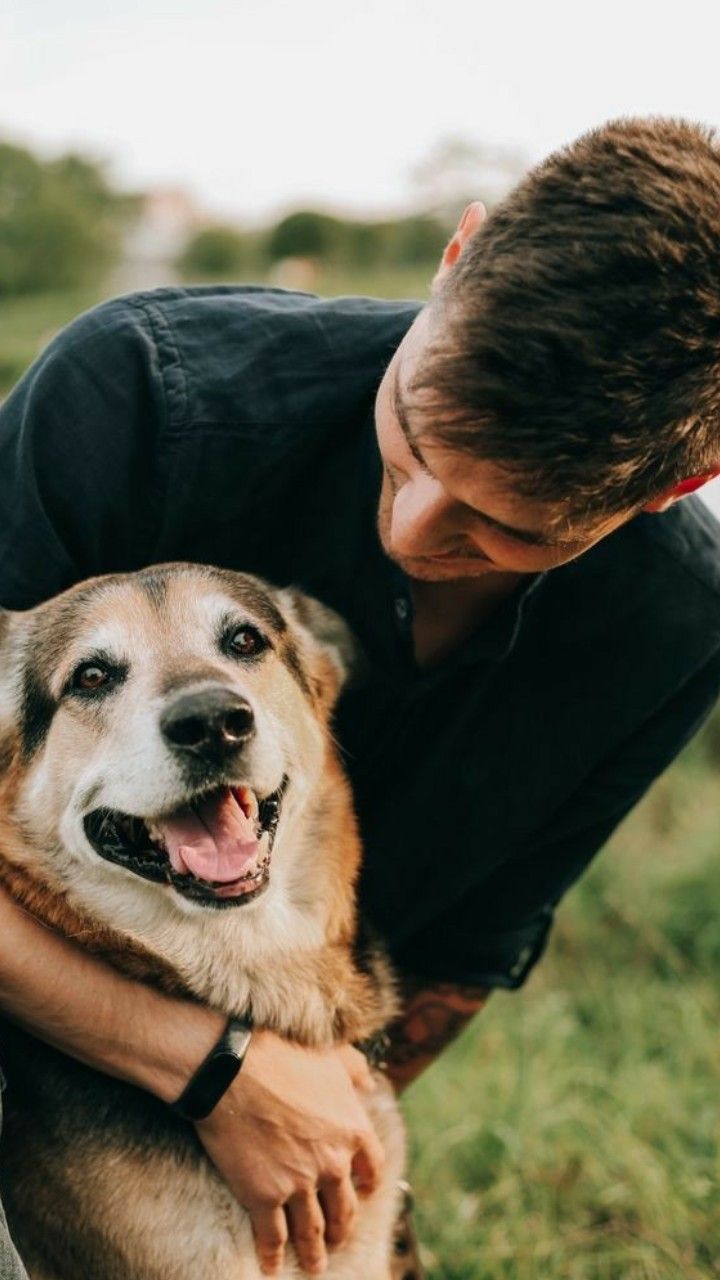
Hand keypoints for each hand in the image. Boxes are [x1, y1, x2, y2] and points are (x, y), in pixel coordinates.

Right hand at [194, 1029, 384, 1275]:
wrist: (234, 1067)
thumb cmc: (282, 1052)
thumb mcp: (331, 1055)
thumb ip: (354, 1069)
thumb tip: (368, 1081)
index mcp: (353, 1129)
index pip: (371, 1169)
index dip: (365, 1186)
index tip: (360, 1194)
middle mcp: (332, 1162)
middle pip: (343, 1207)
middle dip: (341, 1227)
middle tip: (337, 1238)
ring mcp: (299, 1183)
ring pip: (312, 1230)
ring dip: (314, 1252)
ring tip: (315, 1266)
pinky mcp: (264, 1197)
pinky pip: (273, 1236)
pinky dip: (272, 1255)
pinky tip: (271, 1267)